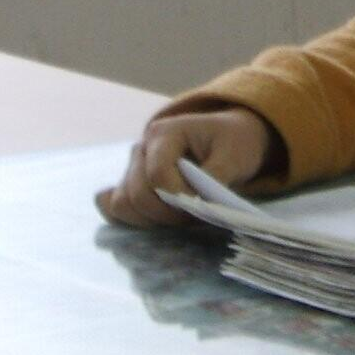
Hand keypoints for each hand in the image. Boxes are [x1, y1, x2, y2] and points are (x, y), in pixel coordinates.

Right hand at [96, 107, 281, 227]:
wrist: (230, 138)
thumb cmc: (234, 142)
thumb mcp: (235, 155)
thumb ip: (215, 177)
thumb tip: (196, 202)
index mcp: (164, 133)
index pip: (157, 175)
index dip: (177, 198)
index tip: (201, 206)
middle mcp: (142, 148)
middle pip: (137, 193)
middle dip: (167, 213)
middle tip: (196, 216)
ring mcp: (133, 167)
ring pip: (124, 203)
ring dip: (152, 219)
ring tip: (183, 217)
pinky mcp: (132, 185)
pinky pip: (119, 208)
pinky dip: (135, 220)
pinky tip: (159, 222)